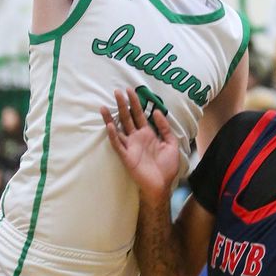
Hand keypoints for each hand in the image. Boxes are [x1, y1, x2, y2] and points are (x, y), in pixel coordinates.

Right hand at [101, 88, 179, 203]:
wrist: (162, 186)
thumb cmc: (167, 166)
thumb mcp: (171, 143)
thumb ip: (165, 128)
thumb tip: (157, 111)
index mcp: (147, 133)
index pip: (139, 114)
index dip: (135, 102)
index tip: (130, 90)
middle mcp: (137, 137)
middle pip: (127, 118)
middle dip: (123, 105)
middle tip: (117, 91)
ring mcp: (130, 146)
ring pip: (118, 129)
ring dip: (111, 118)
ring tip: (104, 107)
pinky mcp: (126, 157)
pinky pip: (118, 144)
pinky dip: (113, 135)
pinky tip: (110, 125)